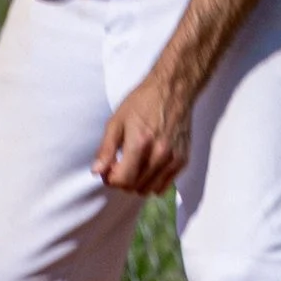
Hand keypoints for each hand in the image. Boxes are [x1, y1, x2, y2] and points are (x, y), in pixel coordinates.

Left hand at [94, 69, 196, 195]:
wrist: (173, 91)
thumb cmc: (143, 102)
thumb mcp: (116, 122)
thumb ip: (106, 149)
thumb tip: (97, 171)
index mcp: (140, 143)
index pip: (122, 180)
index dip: (110, 179)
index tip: (108, 170)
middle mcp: (159, 154)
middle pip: (135, 187)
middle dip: (122, 181)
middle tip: (119, 167)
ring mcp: (173, 159)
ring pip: (150, 189)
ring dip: (137, 183)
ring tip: (133, 167)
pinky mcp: (183, 160)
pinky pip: (165, 185)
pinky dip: (153, 181)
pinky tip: (147, 167)